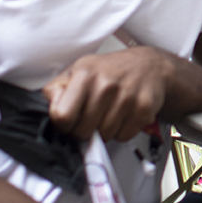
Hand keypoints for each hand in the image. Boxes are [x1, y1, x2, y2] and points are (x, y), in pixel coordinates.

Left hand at [43, 46, 174, 141]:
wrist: (149, 66)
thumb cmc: (109, 71)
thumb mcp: (79, 70)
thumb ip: (57, 89)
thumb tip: (51, 107)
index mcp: (85, 73)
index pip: (62, 116)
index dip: (64, 124)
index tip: (71, 120)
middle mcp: (106, 84)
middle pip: (83, 131)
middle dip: (85, 129)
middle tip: (93, 117)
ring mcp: (127, 96)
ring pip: (104, 136)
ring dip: (105, 130)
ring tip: (110, 113)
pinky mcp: (144, 109)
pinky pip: (123, 136)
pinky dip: (122, 131)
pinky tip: (125, 115)